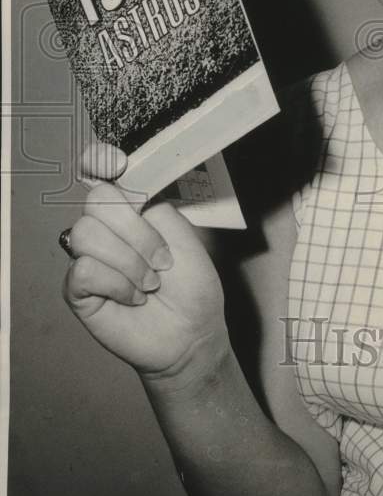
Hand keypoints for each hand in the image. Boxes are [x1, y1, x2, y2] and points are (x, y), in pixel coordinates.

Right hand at [62, 144, 229, 383]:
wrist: (191, 332)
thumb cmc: (191, 287)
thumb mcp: (185, 236)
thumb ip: (156, 208)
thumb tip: (127, 187)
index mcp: (134, 211)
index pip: (108, 178)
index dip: (103, 163)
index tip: (115, 163)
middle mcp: (108, 230)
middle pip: (96, 201)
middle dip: (135, 230)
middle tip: (161, 260)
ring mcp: (90, 258)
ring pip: (87, 234)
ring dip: (129, 261)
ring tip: (149, 283)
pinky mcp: (78, 290)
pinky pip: (84, 270)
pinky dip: (116, 284)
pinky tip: (133, 297)